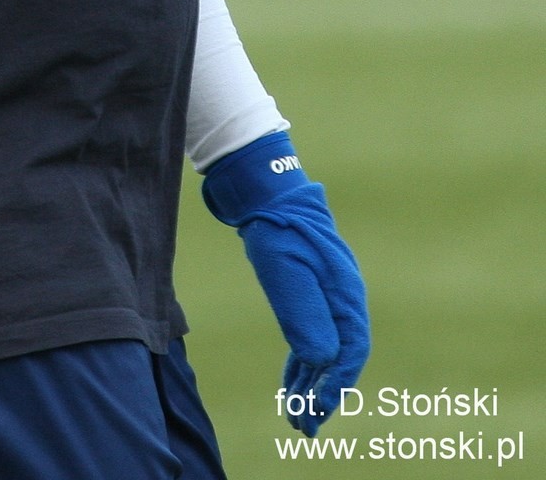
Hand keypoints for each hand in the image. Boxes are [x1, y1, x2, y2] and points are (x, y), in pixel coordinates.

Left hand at [202, 132, 369, 436]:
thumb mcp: (286, 273)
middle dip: (324, 393)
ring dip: (311, 384)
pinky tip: (290, 384)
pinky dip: (302, 362)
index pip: (351, 350)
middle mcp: (343, 297)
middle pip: (341, 355)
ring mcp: (328, 294)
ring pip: (326, 349)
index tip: (317, 411)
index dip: (336, 384)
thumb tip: (323, 361)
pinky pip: (312, 336)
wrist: (267, 191)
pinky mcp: (310, 292)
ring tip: (295, 417)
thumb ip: (306, 314)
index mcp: (346, 293)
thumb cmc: (277, 229)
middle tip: (305, 426)